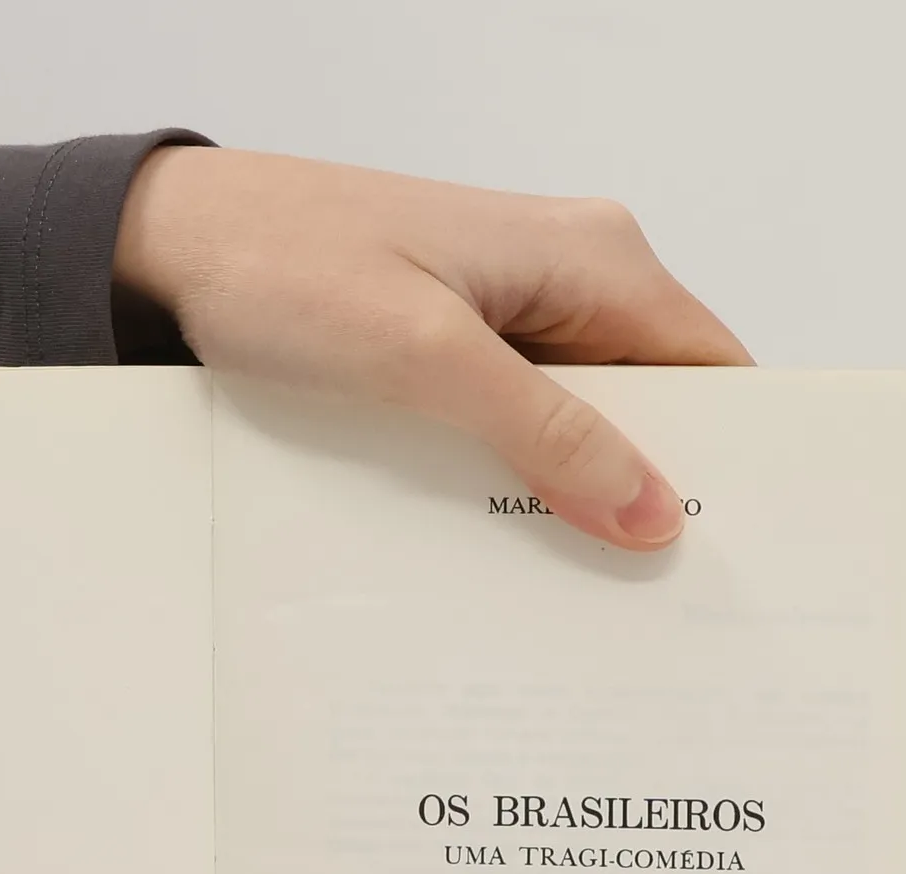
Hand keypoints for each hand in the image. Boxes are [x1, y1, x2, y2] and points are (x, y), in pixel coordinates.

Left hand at [114, 148, 750, 549]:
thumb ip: (544, 431)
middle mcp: (565, 275)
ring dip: (576, 494)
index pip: (709, 368)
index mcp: (589, 256)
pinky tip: (502, 540)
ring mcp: (508, 308)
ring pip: (582, 420)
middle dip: (651, 493)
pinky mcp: (455, 340)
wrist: (174, 243)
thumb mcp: (424, 357)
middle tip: (649, 599)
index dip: (731, 460)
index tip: (728, 555)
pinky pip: (516, 419)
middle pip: (652, 402)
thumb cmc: (284, 266)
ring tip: (577, 589)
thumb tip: (647, 509)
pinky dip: (516, 477)